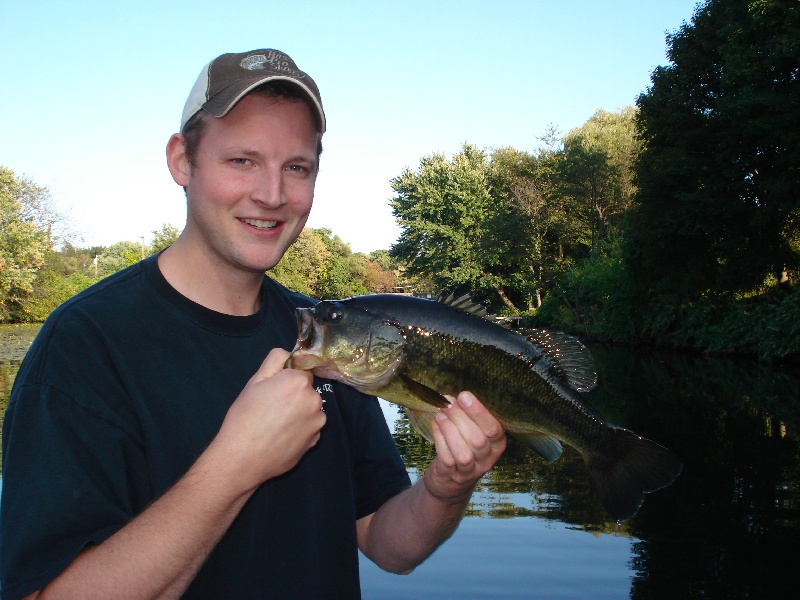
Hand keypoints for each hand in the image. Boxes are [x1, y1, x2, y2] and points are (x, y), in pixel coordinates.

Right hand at [210, 348, 326, 493]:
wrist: (242, 458)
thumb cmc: (245, 417)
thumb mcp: (255, 381)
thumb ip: (275, 360)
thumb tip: (289, 352)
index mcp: (299, 382)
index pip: (301, 372)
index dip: (286, 380)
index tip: (273, 391)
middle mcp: (315, 401)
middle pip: (307, 391)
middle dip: (294, 396)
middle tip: (271, 409)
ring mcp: (317, 423)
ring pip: (310, 410)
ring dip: (298, 414)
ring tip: (275, 425)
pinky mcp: (315, 442)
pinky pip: (309, 428)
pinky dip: (299, 430)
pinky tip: (280, 437)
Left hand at [424, 392, 506, 502]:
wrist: (452, 481)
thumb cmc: (464, 445)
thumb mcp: (474, 431)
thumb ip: (471, 415)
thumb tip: (457, 394)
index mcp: (497, 444)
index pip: (494, 429)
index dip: (478, 412)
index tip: (464, 395)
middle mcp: (487, 459)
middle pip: (478, 440)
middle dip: (460, 418)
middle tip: (447, 402)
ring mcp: (470, 470)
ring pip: (463, 453)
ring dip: (449, 430)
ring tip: (440, 414)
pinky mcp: (452, 476)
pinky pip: (447, 459)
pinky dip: (439, 439)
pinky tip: (435, 425)